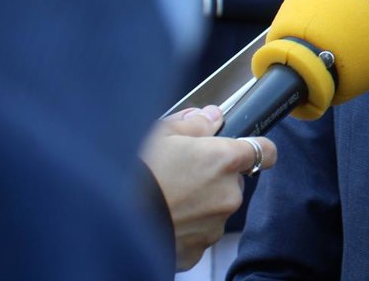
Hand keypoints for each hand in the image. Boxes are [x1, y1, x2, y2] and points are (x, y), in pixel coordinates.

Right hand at [140, 106, 276, 270]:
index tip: (245, 148)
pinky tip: (160, 218)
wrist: (102, 220)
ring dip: (199, 204)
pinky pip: (197, 235)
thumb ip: (194, 124)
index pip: (265, 151)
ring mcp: (213, 226)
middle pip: (233, 182)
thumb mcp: (159, 133)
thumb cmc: (131, 172)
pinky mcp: (196, 251)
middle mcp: (227, 194)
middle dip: (214, 177)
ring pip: (215, 209)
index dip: (255, 148)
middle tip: (181, 174)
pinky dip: (184, 228)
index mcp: (225, 160)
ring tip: (164, 198)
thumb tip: (210, 117)